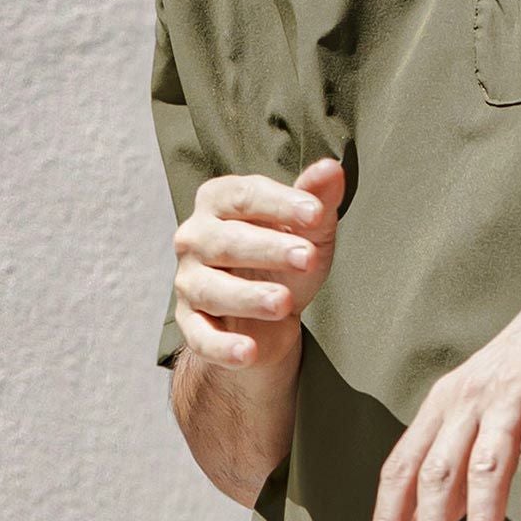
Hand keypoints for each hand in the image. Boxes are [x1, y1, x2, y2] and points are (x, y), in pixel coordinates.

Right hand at [171, 157, 343, 368]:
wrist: (271, 312)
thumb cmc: (287, 255)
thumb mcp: (309, 228)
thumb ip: (317, 198)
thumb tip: (331, 169)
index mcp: (219, 201)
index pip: (244, 195)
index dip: (280, 204)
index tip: (316, 214)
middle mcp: (195, 237)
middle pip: (225, 241)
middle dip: (267, 249)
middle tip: (306, 258)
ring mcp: (189, 281)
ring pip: (211, 289)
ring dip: (247, 296)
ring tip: (284, 303)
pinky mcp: (190, 322)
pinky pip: (200, 336)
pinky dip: (222, 346)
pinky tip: (248, 352)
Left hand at [363, 244, 520, 520]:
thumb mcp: (493, 398)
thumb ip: (467, 450)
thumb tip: (442, 517)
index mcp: (450, 399)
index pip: (406, 462)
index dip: (390, 512)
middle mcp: (473, 395)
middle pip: (439, 469)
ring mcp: (515, 390)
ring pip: (488, 462)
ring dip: (481, 518)